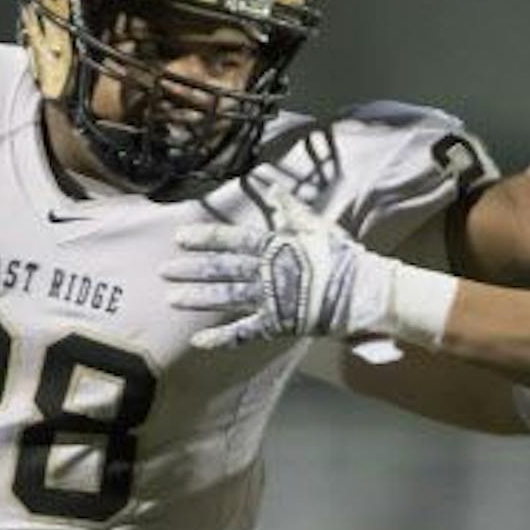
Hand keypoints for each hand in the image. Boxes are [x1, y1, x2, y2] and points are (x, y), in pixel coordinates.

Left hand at [162, 188, 397, 348]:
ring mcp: (272, 299)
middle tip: (163, 270)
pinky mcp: (278, 324)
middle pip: (222, 269)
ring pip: (227, 298)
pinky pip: (245, 333)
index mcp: (276, 246)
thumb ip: (291, 210)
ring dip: (197, 299)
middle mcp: (268, 272)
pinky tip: (197, 342)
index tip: (180, 238)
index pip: (233, 240)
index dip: (205, 238)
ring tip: (171, 299)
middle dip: (191, 269)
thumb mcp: (318, 226)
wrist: (365, 292)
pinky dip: (221, 338)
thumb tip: (273, 187)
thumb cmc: (343, 258)